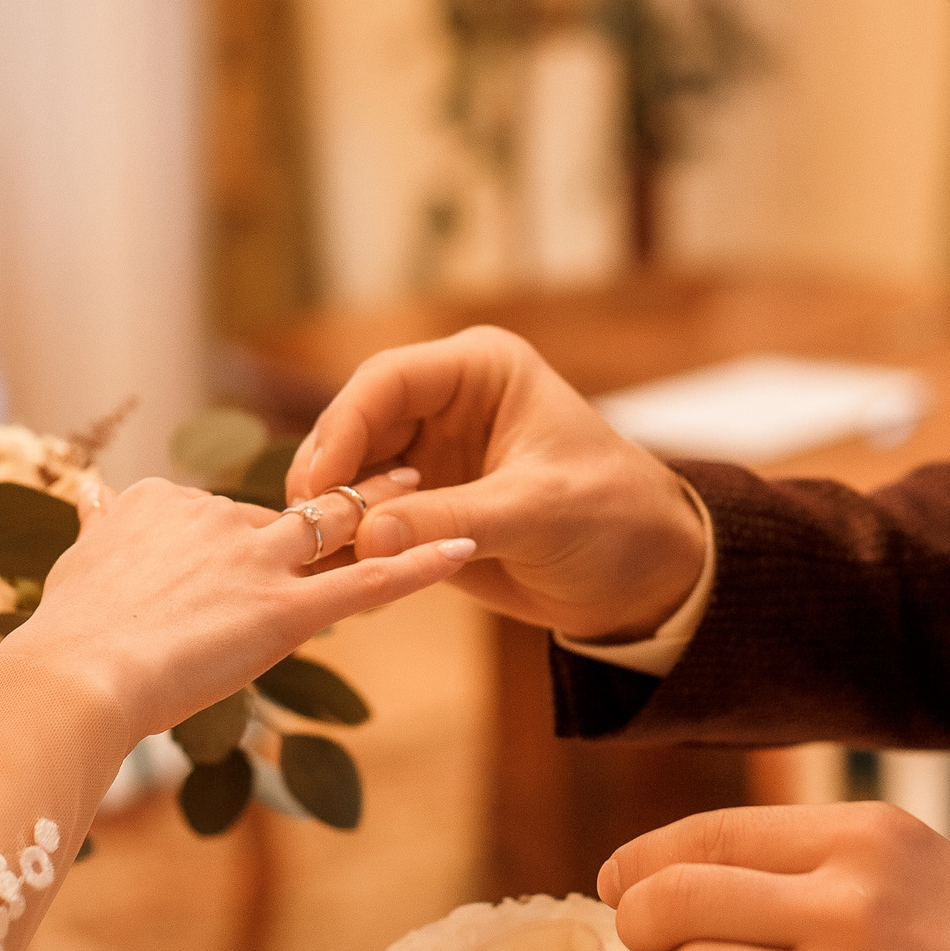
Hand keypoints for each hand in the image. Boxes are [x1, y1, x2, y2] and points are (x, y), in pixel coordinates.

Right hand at [26, 476, 475, 744]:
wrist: (75, 677)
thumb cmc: (67, 635)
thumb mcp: (79, 558)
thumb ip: (98, 522)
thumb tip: (90, 492)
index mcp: (165, 504)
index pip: (223, 510)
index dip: (251, 529)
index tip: (269, 533)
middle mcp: (216, 518)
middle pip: (285, 510)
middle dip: (337, 493)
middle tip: (385, 471)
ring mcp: (254, 561)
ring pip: (334, 523)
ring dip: (385, 501)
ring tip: (424, 478)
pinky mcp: (284, 610)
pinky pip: (366, 582)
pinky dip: (419, 565)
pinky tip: (461, 550)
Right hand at [290, 326, 703, 641]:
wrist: (644, 579)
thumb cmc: (613, 519)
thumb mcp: (539, 512)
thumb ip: (454, 518)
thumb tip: (366, 533)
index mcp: (479, 371)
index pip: (387, 380)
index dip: (343, 424)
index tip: (319, 480)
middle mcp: (445, 405)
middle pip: (354, 426)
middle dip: (327, 475)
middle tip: (304, 527)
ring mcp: (428, 457)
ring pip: (350, 475)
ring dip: (332, 515)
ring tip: (315, 561)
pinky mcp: (422, 508)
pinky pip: (366, 520)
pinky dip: (349, 547)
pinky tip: (337, 579)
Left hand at [600, 803, 949, 950]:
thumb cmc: (945, 931)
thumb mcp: (887, 853)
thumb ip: (780, 848)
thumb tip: (630, 876)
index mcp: (859, 841)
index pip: (708, 835)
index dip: (640, 861)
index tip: (618, 885)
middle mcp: (853, 912)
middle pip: (677, 904)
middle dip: (641, 924)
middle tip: (655, 945)